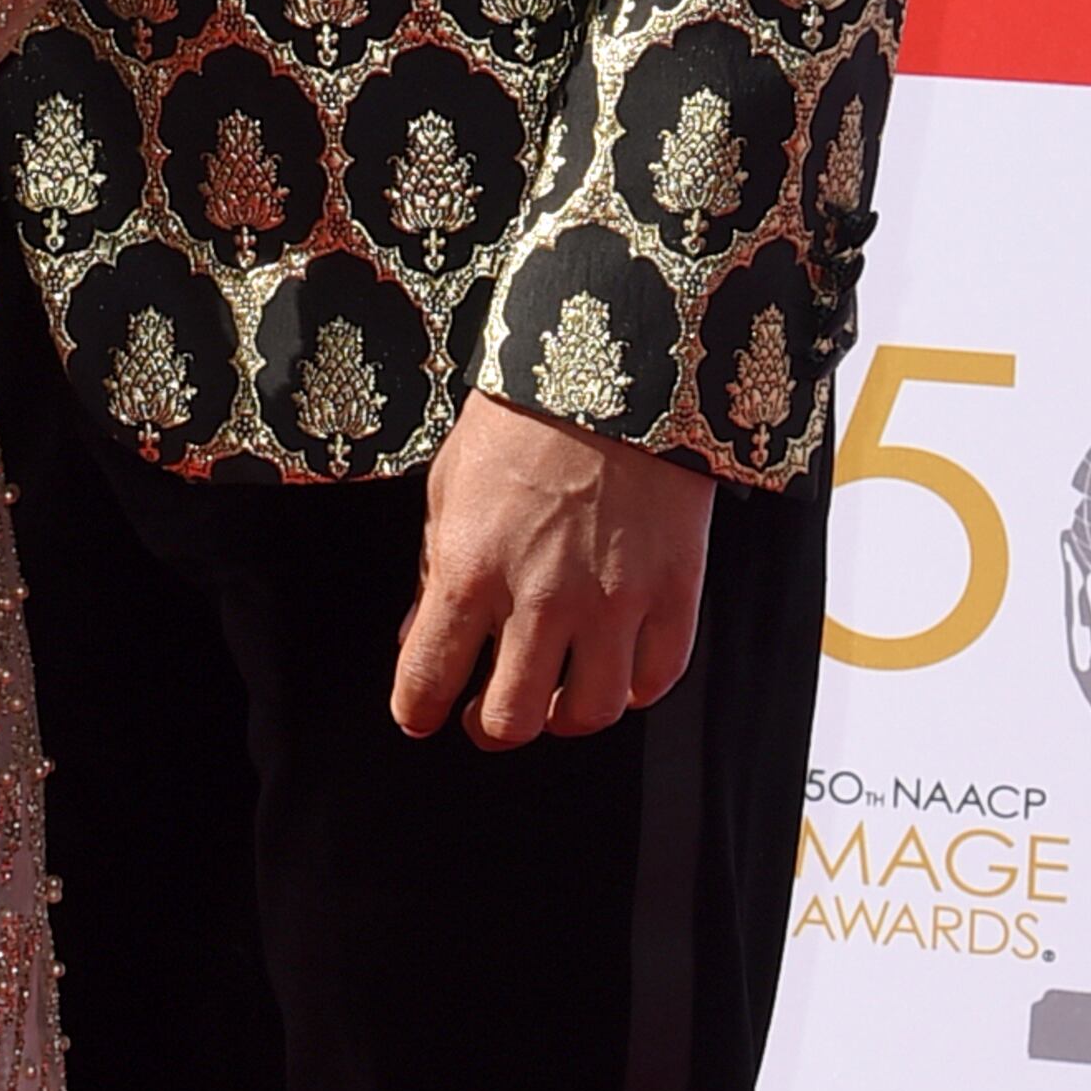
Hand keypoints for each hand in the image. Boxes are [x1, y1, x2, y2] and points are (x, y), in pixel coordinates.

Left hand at [392, 392, 714, 746]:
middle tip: (487, 714)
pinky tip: (616, 672)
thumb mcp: (449, 488)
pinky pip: (657, 677)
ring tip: (554, 699)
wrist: (615, 364)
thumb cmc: (522, 417)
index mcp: (469, 569)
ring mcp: (614, 600)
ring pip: (588, 713)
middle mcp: (540, 597)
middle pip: (511, 718)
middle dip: (490, 726)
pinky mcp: (675, 590)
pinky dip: (633, 688)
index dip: (416, 712)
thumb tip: (418, 637)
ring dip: (563, 718)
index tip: (419, 716)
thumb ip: (434, 572)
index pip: (428, 681)